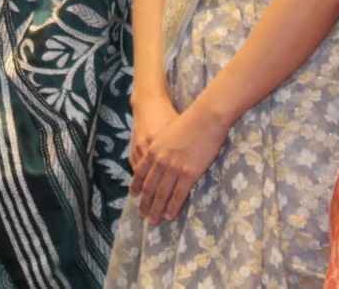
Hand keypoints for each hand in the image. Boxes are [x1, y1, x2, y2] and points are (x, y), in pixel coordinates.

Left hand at [129, 100, 230, 223]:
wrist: (205, 118)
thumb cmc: (190, 122)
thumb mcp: (168, 133)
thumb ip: (162, 146)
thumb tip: (161, 157)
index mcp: (153, 150)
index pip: (141, 173)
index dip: (136, 186)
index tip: (133, 196)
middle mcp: (160, 161)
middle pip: (149, 187)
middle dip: (145, 203)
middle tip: (142, 216)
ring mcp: (173, 168)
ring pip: (162, 194)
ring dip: (156, 210)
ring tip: (153, 221)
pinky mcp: (188, 174)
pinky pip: (178, 195)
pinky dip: (172, 207)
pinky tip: (169, 216)